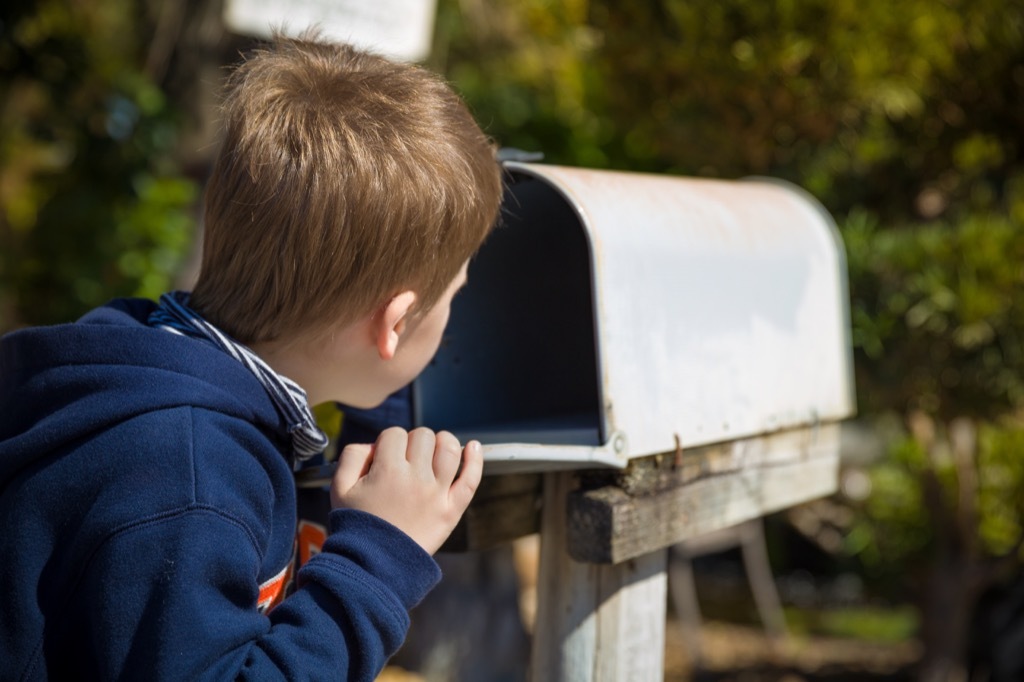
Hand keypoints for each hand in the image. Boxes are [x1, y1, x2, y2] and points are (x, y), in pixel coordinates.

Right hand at [329, 427, 482, 553]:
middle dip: (413, 442)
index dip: (388, 442)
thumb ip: (353, 456)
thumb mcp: (339, 488)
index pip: (394, 434)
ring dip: (443, 443)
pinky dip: (475, 459)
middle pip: (423, 437)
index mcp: (387, 470)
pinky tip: (474, 447)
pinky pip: (471, 479)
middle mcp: (415, 478)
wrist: (374, 566)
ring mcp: (437, 494)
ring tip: (434, 452)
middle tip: (405, 461)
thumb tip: (375, 444)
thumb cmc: (356, 526)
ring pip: (449, 449)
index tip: (384, 458)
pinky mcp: (451, 510)